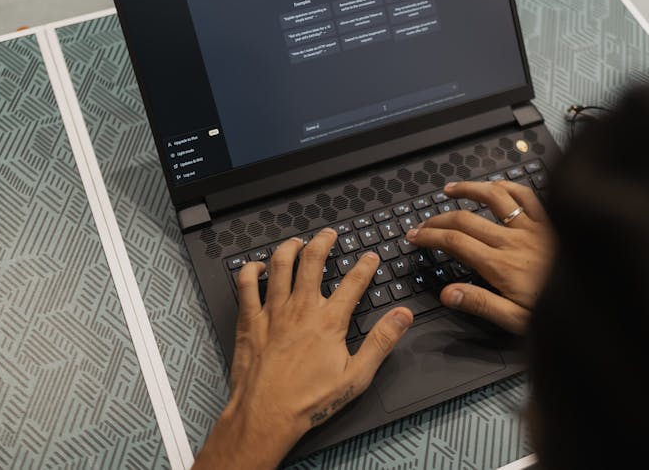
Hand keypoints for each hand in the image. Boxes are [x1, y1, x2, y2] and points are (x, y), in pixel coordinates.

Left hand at [194, 229, 413, 469]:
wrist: (266, 415)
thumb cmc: (308, 401)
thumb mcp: (356, 376)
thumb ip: (381, 342)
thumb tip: (402, 317)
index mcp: (329, 321)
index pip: (353, 282)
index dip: (365, 265)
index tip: (370, 256)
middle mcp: (301, 309)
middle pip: (313, 261)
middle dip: (323, 242)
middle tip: (329, 234)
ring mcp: (273, 312)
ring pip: (281, 265)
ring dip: (290, 248)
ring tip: (297, 241)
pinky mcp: (251, 321)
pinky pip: (246, 285)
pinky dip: (251, 270)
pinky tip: (257, 266)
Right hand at [406, 180, 553, 333]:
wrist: (600, 298)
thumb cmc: (558, 311)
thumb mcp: (516, 320)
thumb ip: (480, 304)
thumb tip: (447, 293)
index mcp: (501, 266)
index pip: (454, 243)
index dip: (429, 236)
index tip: (415, 236)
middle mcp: (514, 241)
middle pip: (465, 219)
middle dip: (437, 219)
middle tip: (423, 223)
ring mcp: (532, 227)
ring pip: (493, 197)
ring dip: (468, 190)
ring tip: (449, 190)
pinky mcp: (549, 221)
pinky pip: (526, 194)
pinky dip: (507, 186)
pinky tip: (496, 186)